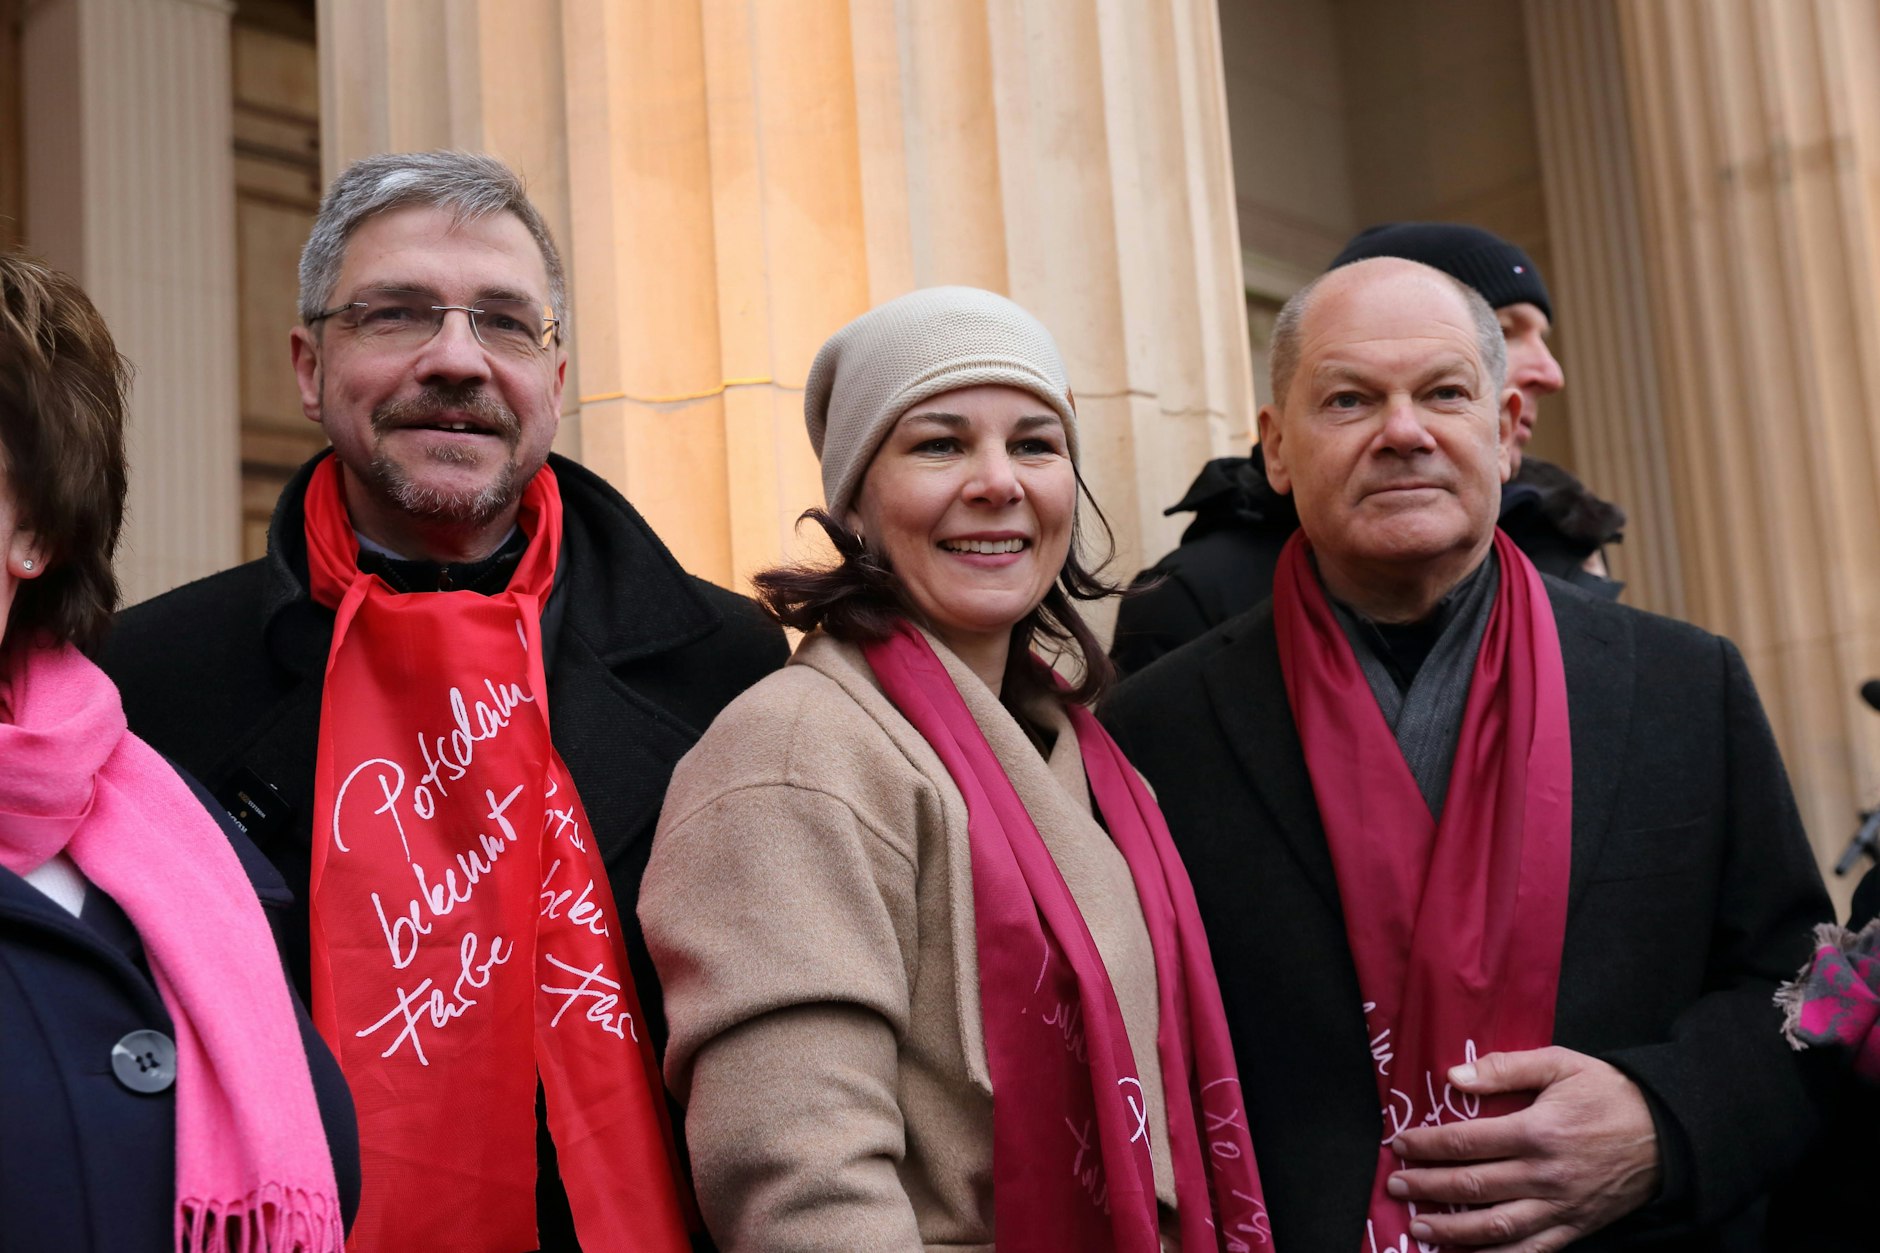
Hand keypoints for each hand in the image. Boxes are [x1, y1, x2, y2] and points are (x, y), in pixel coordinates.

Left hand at [1387, 1046, 1659, 1251]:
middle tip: (1396, 1184)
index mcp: (1537, 1131)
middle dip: (1427, 1186)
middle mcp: (1545, 1175)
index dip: (1427, 1145)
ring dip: (1452, 1229)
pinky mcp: (1576, 1227)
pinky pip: (1532, 1251)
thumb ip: (1505, 1069)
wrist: (1669, 1133)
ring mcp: (1560, 1207)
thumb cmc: (1609, 1093)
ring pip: (1496, 1227)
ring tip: (1418, 1226)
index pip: (1466, 1142)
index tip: (1399, 1144)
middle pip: (1473, 1185)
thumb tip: (1454, 1077)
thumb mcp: (1561, 1064)